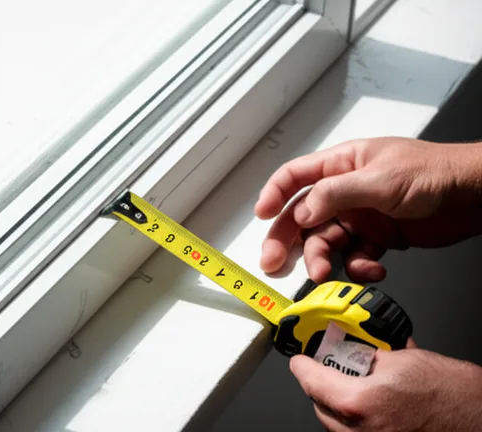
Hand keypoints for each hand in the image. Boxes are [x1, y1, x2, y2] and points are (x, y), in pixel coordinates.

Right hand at [255, 137, 481, 282]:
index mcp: (341, 165)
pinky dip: (357, 267)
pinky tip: (370, 268)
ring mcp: (360, 215)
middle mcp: (345, 191)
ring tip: (324, 274)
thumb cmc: (434, 172)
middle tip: (274, 262)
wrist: (473, 196)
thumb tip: (302, 210)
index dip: (274, 194)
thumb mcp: (380, 179)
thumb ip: (337, 194)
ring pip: (325, 241)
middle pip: (303, 216)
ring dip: (321, 259)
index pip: (295, 176)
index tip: (261, 215)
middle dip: (287, 239)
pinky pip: (354, 256)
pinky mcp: (376, 237)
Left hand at [290, 340, 481, 430]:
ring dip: (337, 404)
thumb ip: (367, 355)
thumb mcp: (402, 359)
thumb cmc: (454, 394)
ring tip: (355, 386)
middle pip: (319, 405)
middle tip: (328, 368)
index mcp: (359, 403)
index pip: (311, 381)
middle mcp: (359, 431)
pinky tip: (371, 406)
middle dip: (321, 385)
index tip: (300, 360)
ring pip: (335, 424)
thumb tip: (352, 349)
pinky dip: (355, 421)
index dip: (302, 365)